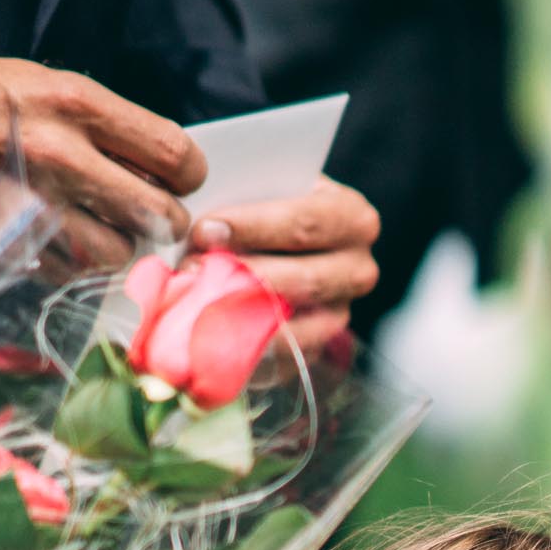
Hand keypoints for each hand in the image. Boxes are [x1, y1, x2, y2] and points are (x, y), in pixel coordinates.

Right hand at [0, 55, 205, 265]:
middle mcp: (59, 155)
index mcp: (74, 103)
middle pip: (158, 214)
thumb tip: (157, 166)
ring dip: (116, 248)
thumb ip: (100, 123)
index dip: (186, 173)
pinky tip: (58, 242)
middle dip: (161, 218)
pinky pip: (65, 274)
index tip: (175, 176)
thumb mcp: (39, 83)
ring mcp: (29, 204)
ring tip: (99, 228)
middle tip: (145, 212)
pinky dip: (71, 266)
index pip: (175, 153)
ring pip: (115, 255)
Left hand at [190, 179, 380, 357]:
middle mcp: (358, 269)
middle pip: (304, 279)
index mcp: (352, 217)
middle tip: (192, 268)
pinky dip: (241, 346)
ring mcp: (341, 313)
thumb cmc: (262, 210)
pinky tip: (205, 332)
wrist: (276, 245)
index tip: (205, 229)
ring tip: (193, 299)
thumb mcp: (261, 193)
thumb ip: (241, 201)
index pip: (306, 224)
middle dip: (243, 274)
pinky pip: (280, 356)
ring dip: (238, 313)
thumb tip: (205, 231)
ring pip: (294, 321)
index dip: (252, 227)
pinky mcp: (317, 347)